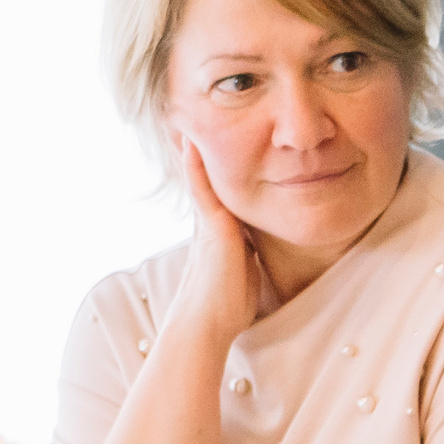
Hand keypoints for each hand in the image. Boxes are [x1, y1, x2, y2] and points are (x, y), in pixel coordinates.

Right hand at [168, 137, 260, 347]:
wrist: (208, 322)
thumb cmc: (228, 306)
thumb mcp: (246, 270)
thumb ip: (249, 255)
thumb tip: (257, 248)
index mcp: (219, 233)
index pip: (220, 194)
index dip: (214, 172)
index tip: (212, 148)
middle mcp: (209, 223)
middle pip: (206, 179)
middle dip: (198, 154)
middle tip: (187, 123)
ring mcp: (207, 223)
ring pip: (200, 178)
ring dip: (192, 151)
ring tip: (186, 121)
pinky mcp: (211, 227)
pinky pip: (201, 188)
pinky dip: (195, 166)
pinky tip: (191, 143)